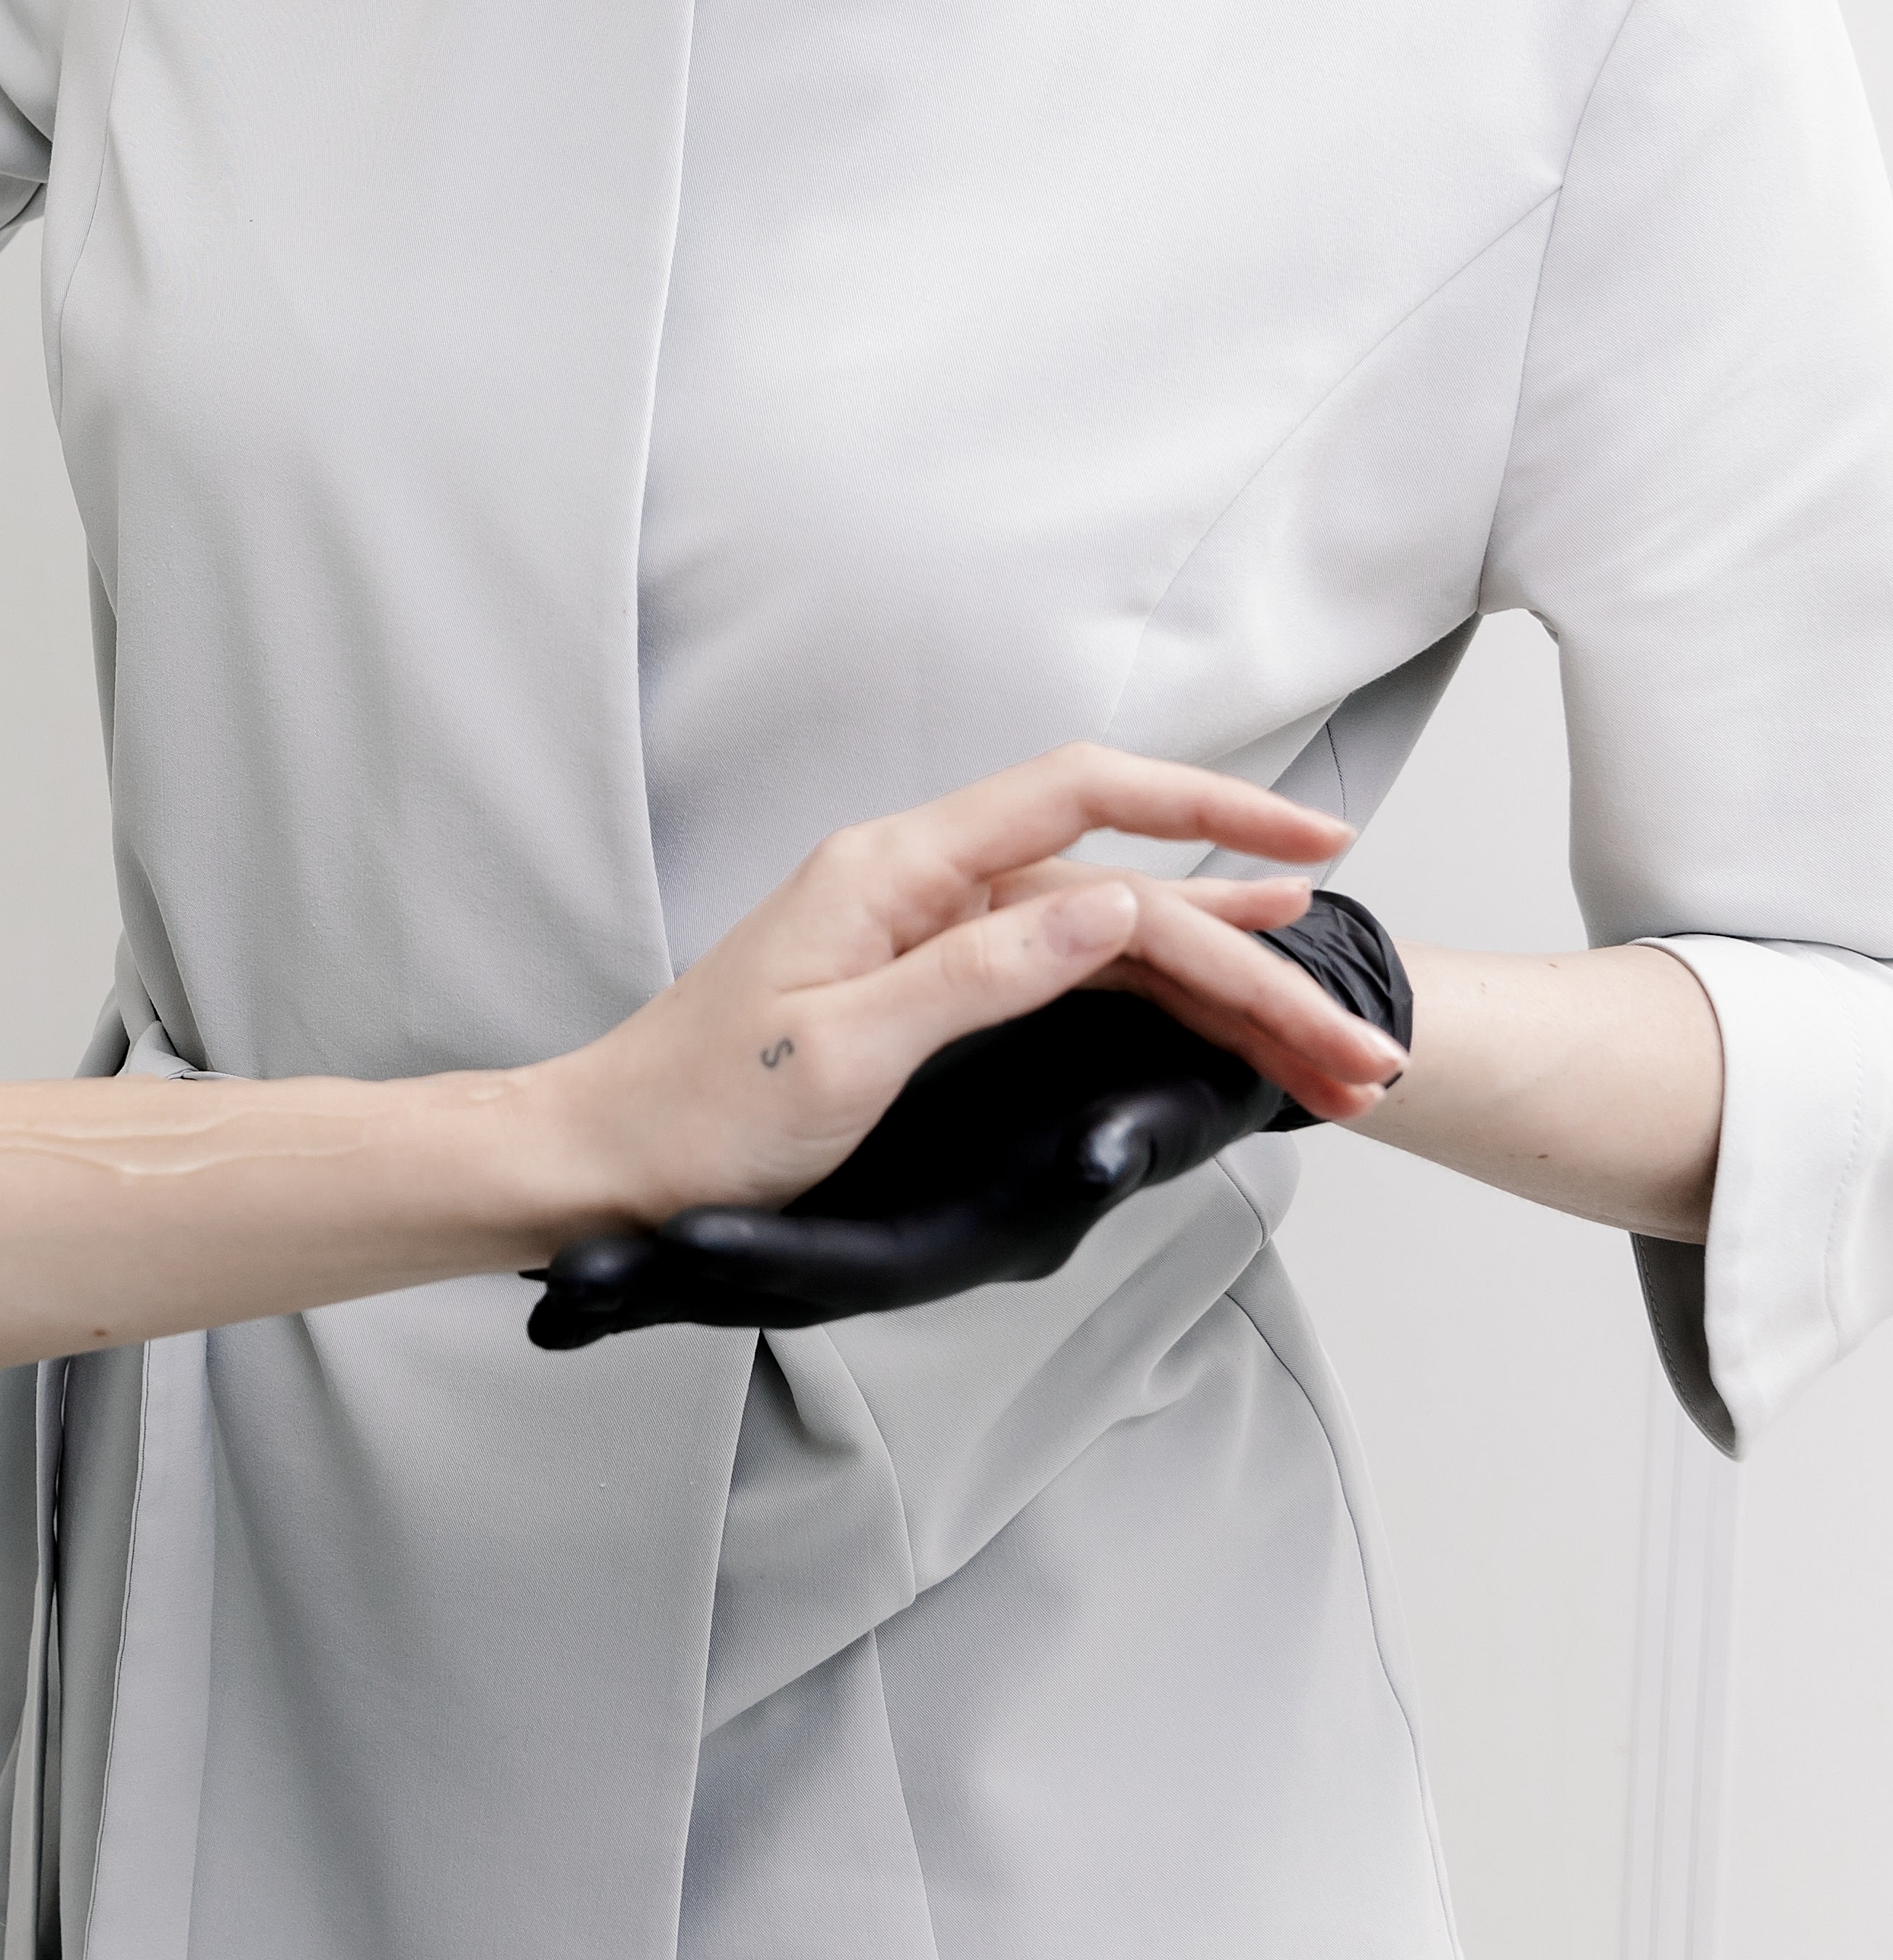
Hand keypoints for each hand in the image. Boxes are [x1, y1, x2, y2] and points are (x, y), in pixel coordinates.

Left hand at [527, 888, 1412, 1349]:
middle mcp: (916, 885)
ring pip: (1107, 938)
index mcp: (891, 874)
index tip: (1314, 845)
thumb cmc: (700, 1116)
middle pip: (1118, 885)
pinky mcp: (927, 987)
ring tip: (1328, 1052)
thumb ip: (980, 974)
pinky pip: (1067, 974)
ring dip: (1220, 991)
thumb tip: (1107, 904)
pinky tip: (1225, 1009)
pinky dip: (1156, 999)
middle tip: (1353, 1044)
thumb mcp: (844, 1053)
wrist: (607, 1160)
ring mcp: (925, 934)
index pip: (1081, 800)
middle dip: (1248, 957)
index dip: (1208, 812)